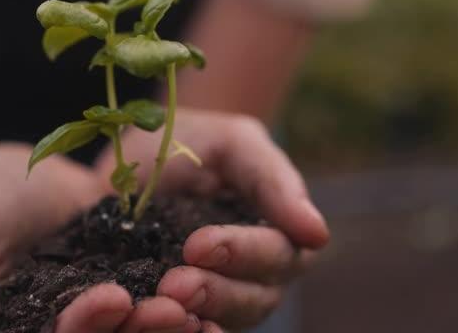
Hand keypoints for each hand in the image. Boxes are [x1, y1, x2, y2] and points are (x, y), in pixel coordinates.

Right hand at [0, 143, 202, 332]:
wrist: (32, 171)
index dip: (81, 332)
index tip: (113, 300)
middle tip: (170, 308)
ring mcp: (107, 324)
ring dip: (166, 331)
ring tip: (191, 302)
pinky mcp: (145, 301)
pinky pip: (167, 314)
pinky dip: (191, 314)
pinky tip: (214, 303)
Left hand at [97, 108, 329, 330]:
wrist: (140, 153)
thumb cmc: (198, 144)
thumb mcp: (235, 144)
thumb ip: (274, 182)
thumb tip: (318, 233)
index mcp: (279, 235)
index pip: (278, 256)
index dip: (242, 253)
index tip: (197, 244)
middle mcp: (256, 276)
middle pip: (253, 300)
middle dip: (214, 293)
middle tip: (173, 284)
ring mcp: (219, 300)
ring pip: (223, 323)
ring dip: (192, 321)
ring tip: (157, 309)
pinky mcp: (180, 311)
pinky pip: (186, 331)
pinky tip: (147, 326)